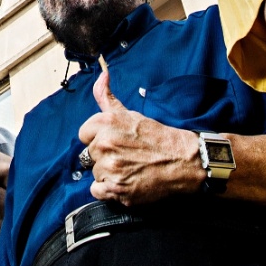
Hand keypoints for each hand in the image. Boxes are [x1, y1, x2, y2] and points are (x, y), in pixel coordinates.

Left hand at [78, 68, 200, 205]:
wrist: (182, 161)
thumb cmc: (157, 138)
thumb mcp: (130, 113)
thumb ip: (107, 97)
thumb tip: (101, 75)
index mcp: (106, 123)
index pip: (83, 135)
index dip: (98, 139)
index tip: (113, 142)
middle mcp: (105, 144)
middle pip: (89, 155)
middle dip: (104, 156)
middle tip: (126, 156)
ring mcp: (110, 168)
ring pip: (95, 173)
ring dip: (108, 174)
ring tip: (129, 168)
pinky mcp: (116, 189)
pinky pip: (97, 191)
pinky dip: (109, 190)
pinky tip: (125, 181)